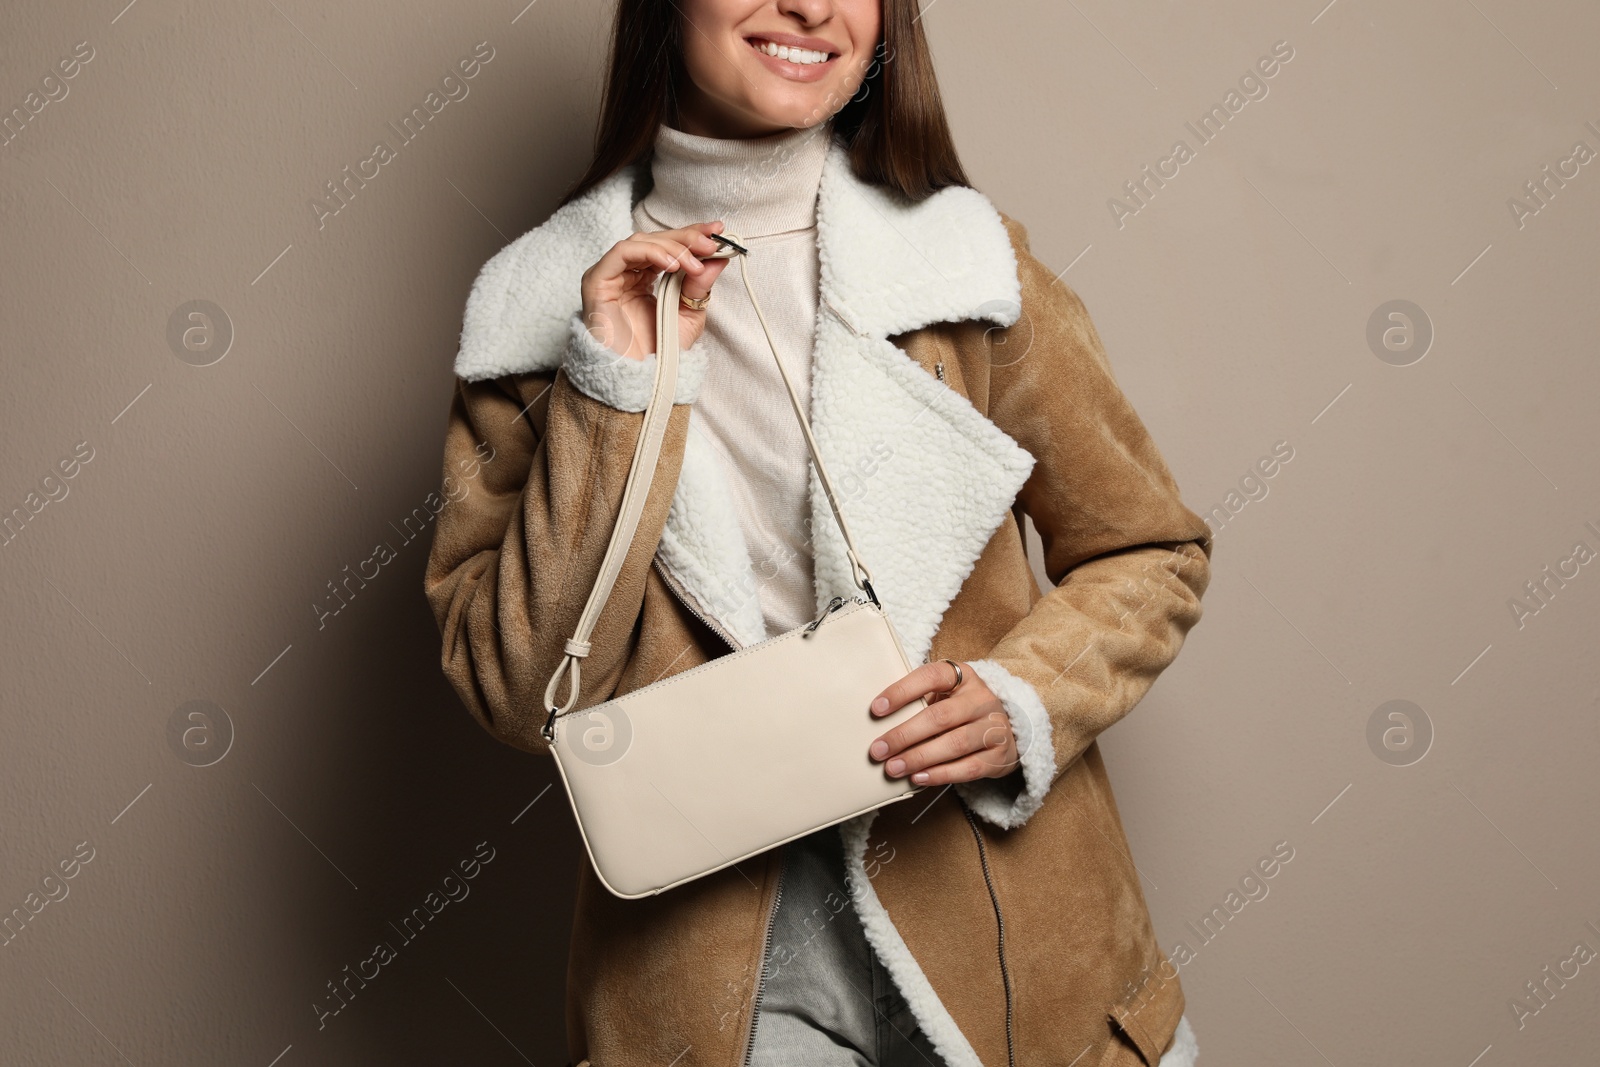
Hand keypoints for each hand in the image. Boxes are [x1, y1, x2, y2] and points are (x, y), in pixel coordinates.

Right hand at [579, 222, 731, 360]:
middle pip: (654, 240)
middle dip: (686, 238)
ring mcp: (610, 277)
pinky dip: (650, 253)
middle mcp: (625, 274)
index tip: (718, 231)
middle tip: (710, 244)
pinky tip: (672, 264)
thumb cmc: (659, 353)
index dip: (691, 234)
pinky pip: (622, 254)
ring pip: (639, 242)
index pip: (667, 246)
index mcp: (644, 278)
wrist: (639, 380)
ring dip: (672, 247)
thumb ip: (700, 286)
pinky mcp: (597, 282)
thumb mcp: (689, 314)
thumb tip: (718, 259)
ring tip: (694, 262)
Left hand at [867, 661, 1018, 785]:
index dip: (902, 691)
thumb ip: (921, 701)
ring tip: (893, 768)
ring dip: (919, 758)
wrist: (1008, 730)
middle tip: (878, 749)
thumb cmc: (963, 710)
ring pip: (954, 744)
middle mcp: (982, 699)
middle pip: (940, 716)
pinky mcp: (999, 756)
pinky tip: (918, 777)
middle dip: (905, 735)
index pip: (932, 677)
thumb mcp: (947, 695)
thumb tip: (878, 721)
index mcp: (964, 677)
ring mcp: (994, 728)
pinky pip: (968, 768)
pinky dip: (940, 774)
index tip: (876, 708)